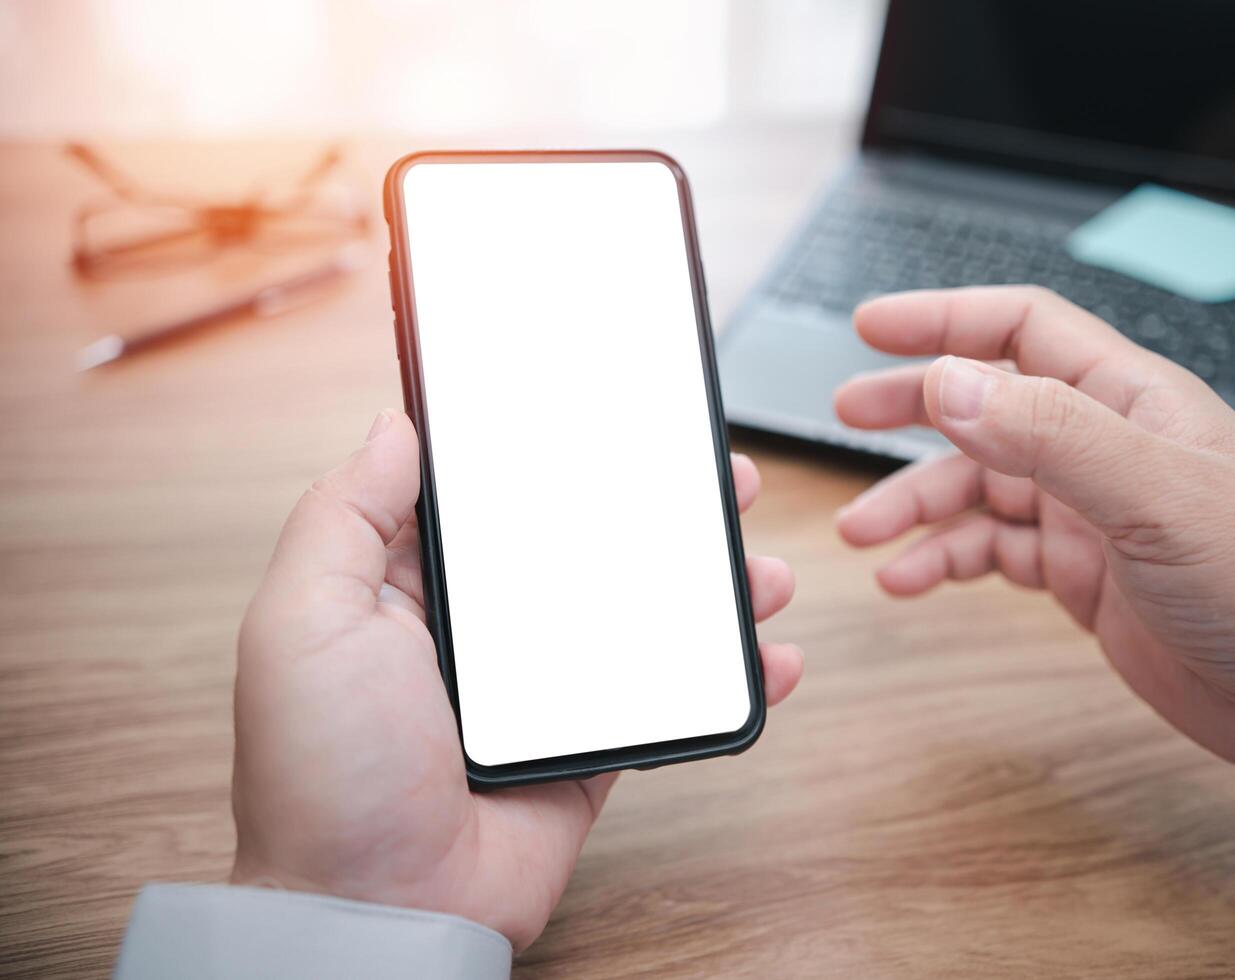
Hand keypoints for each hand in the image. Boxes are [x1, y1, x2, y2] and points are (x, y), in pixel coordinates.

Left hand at [230, 410, 801, 951]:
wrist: (378, 909)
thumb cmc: (323, 772)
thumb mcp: (306, 619)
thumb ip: (346, 515)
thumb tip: (394, 426)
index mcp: (412, 587)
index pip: (495, 498)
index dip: (553, 452)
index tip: (611, 414)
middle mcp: (484, 631)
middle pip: (588, 546)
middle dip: (657, 508)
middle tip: (713, 477)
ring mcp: (543, 691)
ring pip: (642, 615)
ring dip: (709, 585)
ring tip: (759, 565)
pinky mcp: (588, 745)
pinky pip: (667, 697)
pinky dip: (727, 679)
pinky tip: (771, 657)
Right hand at [834, 286, 1234, 943]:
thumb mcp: (1155, 495)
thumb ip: (1050, 435)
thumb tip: (950, 385)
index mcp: (1130, 399)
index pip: (1023, 329)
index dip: (946, 320)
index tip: (872, 326)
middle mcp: (1103, 447)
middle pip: (986, 403)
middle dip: (913, 408)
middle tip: (846, 414)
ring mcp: (1090, 513)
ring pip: (978, 487)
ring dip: (917, 504)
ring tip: (865, 533)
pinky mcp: (1080, 575)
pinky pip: (992, 552)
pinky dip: (945, 560)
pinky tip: (910, 580)